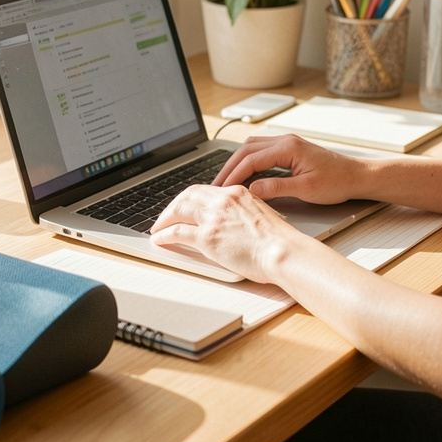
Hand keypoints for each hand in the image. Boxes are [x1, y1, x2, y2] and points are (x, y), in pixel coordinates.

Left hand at [150, 183, 307, 283]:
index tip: (185, 207)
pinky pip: (177, 231)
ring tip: (158, 228)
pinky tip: (159, 239)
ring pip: (178, 209)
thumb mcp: (261, 216)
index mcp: (238, 193)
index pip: (206, 189)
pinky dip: (164, 234)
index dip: (191, 198)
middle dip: (173, 205)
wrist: (283, 251)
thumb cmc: (279, 242)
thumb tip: (232, 225)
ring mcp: (213, 217)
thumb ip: (242, 215)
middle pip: (188, 195)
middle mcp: (223, 200)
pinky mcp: (207, 237)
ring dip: (164, 218)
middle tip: (166, 216)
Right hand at [212, 133, 367, 204]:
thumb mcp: (306, 189)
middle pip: (246, 150)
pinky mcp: (289, 150)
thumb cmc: (337, 182)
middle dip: (229, 168)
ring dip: (236, 163)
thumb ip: (277, 188)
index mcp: (288, 147)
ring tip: (225, 181)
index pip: (251, 159)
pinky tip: (242, 176)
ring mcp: (287, 143)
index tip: (222, 190)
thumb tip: (251, 190)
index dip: (234, 175)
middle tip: (215, 186)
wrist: (357, 176)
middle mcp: (285, 140)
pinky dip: (248, 163)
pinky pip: (261, 152)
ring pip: (252, 148)